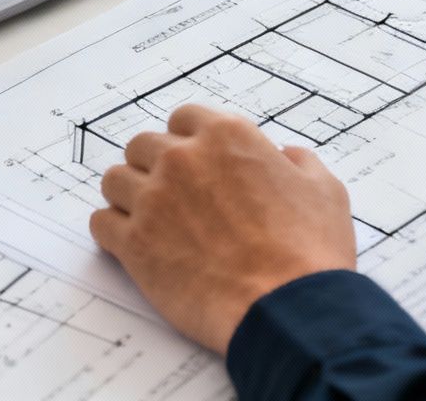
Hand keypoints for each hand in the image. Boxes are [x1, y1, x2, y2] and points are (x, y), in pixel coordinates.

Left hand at [89, 104, 356, 353]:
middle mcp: (183, 159)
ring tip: (149, 218)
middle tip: (171, 194)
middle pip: (142, 145)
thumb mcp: (324, 190)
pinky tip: (133, 244)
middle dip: (153, 165)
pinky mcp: (134, 244)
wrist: (286, 308)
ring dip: (128, 195)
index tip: (193, 160)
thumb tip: (287, 156)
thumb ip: (300, 163)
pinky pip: (101, 223)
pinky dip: (113, 231)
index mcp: (227, 137)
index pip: (184, 117)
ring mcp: (154, 200)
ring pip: (114, 180)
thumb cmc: (309, 252)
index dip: (188, 140)